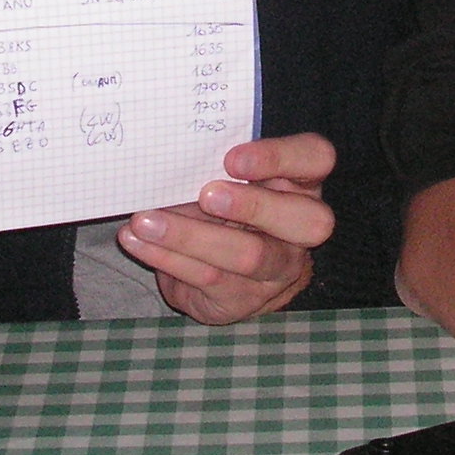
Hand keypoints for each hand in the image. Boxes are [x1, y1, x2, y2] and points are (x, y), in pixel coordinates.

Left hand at [118, 133, 337, 325]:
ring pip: (249, 255)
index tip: (231, 158)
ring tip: (145, 222)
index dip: (278, 157)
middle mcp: (302, 227)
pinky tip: (138, 242)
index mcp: (302, 181)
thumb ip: (213, 164)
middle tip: (206, 195)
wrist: (230, 276)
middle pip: (306, 219)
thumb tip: (166, 155)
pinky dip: (167, 257)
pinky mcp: (245, 298)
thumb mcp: (227, 180)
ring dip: (191, 236)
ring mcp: (279, 268)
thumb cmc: (225, 209)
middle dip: (254, 206)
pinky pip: (208, 278)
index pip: (316, 158)